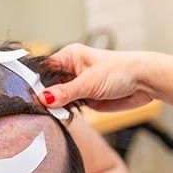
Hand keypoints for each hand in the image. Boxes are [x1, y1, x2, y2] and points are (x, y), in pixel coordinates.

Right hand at [40, 43, 157, 111]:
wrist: (144, 83)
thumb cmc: (121, 70)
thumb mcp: (89, 82)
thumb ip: (65, 92)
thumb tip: (43, 98)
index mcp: (69, 57)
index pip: (43, 69)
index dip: (35, 82)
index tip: (29, 96)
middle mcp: (71, 70)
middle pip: (48, 85)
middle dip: (45, 97)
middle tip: (39, 108)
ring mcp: (77, 86)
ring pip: (57, 98)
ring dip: (56, 107)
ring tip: (51, 113)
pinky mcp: (85, 99)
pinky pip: (69, 107)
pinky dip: (65, 113)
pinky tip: (62, 116)